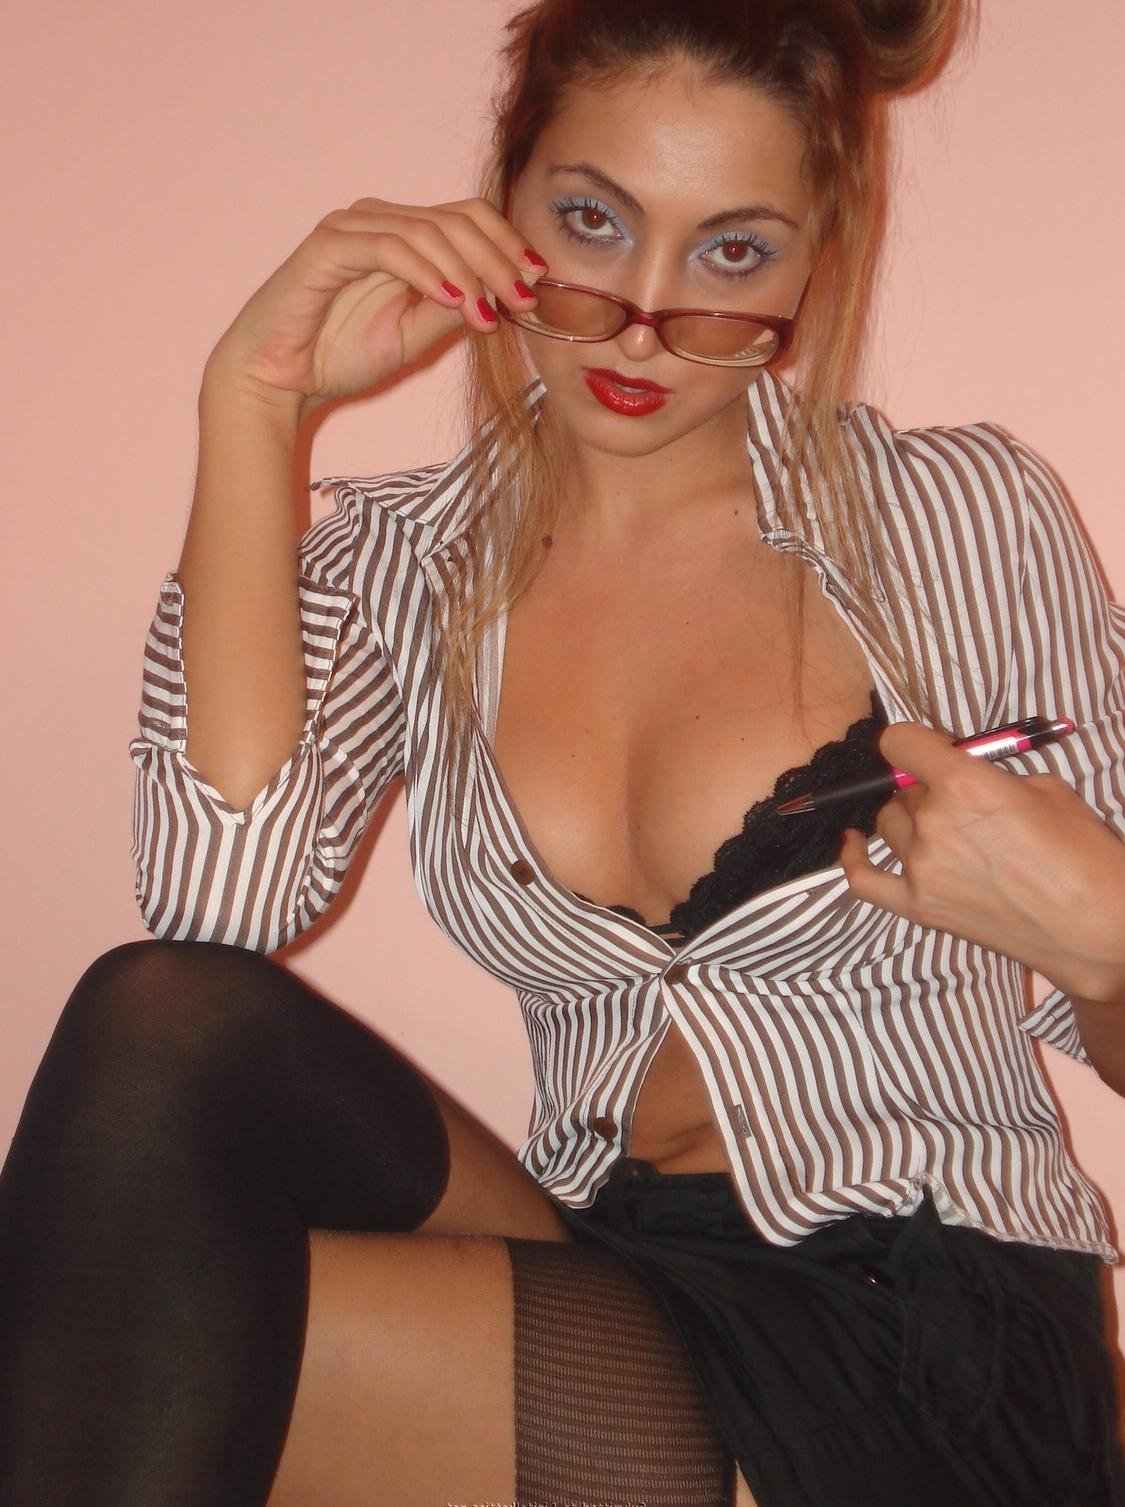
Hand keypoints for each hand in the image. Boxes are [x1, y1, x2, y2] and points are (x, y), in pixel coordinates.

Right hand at [203, 195, 548, 420]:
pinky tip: (449, 298)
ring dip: (467, 271)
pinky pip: (387, 246)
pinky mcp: (328, 245)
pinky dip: (424, 271)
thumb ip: (454, 312)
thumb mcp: (415, 337)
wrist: (279, 380)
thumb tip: (504, 297)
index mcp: (404, 236)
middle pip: (457, 219)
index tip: (536, 283)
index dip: (508, 245)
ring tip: (487, 311)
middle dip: (498, 259)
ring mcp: (353, 228)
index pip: (469, 218)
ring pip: (428, 230)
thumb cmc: (338, 356)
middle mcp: (381, 220)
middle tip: (523, 299)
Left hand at [837, 721, 1124, 1001]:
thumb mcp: (1048, 790)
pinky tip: (850, 843)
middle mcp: (932, 822)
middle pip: (903, 788)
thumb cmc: (1085, 856)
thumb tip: (964, 770)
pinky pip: (863, 879)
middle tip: (962, 801)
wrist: (1097, 930)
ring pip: (887, 825)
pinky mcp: (918, 907)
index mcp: (964, 784)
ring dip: (910, 820)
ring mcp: (919, 868)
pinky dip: (851, 859)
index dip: (916, 742)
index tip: (932, 749)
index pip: (901, 742)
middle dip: (928, 787)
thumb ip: (993, 775)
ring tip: (944, 829)